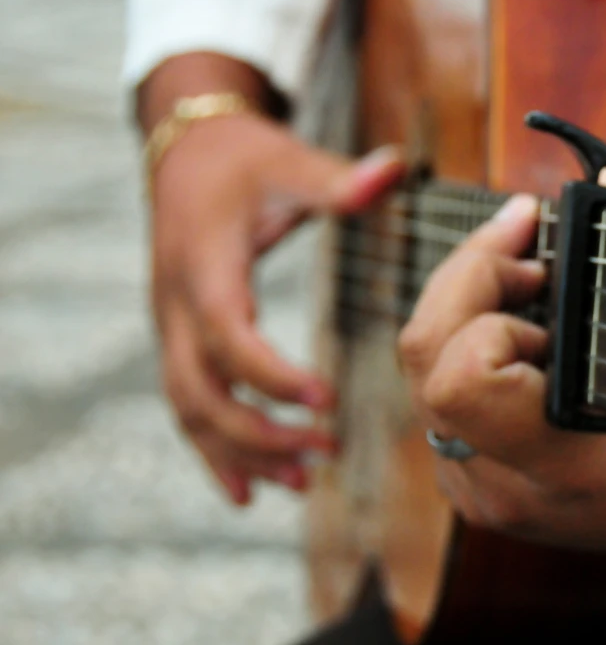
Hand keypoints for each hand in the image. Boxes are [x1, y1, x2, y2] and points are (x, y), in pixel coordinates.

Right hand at [151, 110, 402, 504]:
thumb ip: (341, 179)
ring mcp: (171, 328)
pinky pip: (189, 407)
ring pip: (191, 410)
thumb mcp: (289, 159)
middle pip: (199, 390)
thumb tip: (396, 168)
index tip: (325, 402)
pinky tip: (248, 492)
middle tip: (326, 453)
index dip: (270, 374)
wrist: (185, 152)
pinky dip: (215, 452)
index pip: (227, 335)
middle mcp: (176, 306)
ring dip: (241, 453)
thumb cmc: (243, 160)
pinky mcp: (180, 341)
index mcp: (205, 265)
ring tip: (302, 482)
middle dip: (258, 433)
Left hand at [397, 195, 605, 602]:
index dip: (488, 314)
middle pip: (423, 354)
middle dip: (469, 275)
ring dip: (466, 297)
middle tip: (529, 244)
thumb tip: (599, 180)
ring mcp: (474, 481)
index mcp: (556, 468)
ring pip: (421, 364)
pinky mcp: (467, 469)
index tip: (546, 277)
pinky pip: (437, 381)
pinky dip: (469, 331)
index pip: (460, 381)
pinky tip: (520, 314)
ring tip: (529, 274)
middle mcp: (498, 481)